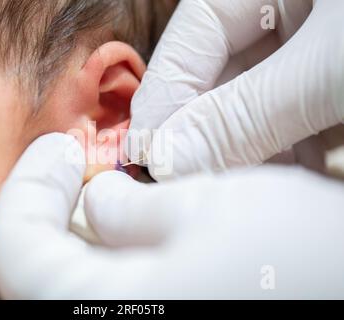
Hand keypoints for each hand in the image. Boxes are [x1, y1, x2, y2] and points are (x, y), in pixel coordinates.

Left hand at [0, 133, 343, 297]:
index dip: (27, 189)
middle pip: (36, 271)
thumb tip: (99, 199)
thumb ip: (131, 206)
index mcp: (103, 310)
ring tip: (101, 190)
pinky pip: (110, 293)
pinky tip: (133, 228)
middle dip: (45, 210)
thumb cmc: (300, 261)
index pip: (16, 251)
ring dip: (73, 232)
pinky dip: (106, 256)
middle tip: (71, 165)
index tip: (58, 150)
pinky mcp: (166, 315)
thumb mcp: (206, 209)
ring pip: (71, 284)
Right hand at [127, 0, 343, 180]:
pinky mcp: (325, 74)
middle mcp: (276, 7)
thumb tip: (167, 160)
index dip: (162, 102)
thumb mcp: (329, 67)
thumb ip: (245, 114)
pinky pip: (287, 111)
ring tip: (243, 186)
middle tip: (192, 181)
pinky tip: (285, 173)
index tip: (146, 158)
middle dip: (206, 133)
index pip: (187, 41)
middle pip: (215, 76)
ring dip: (246, 148)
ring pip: (249, 101)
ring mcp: (303, 42)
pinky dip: (283, 146)